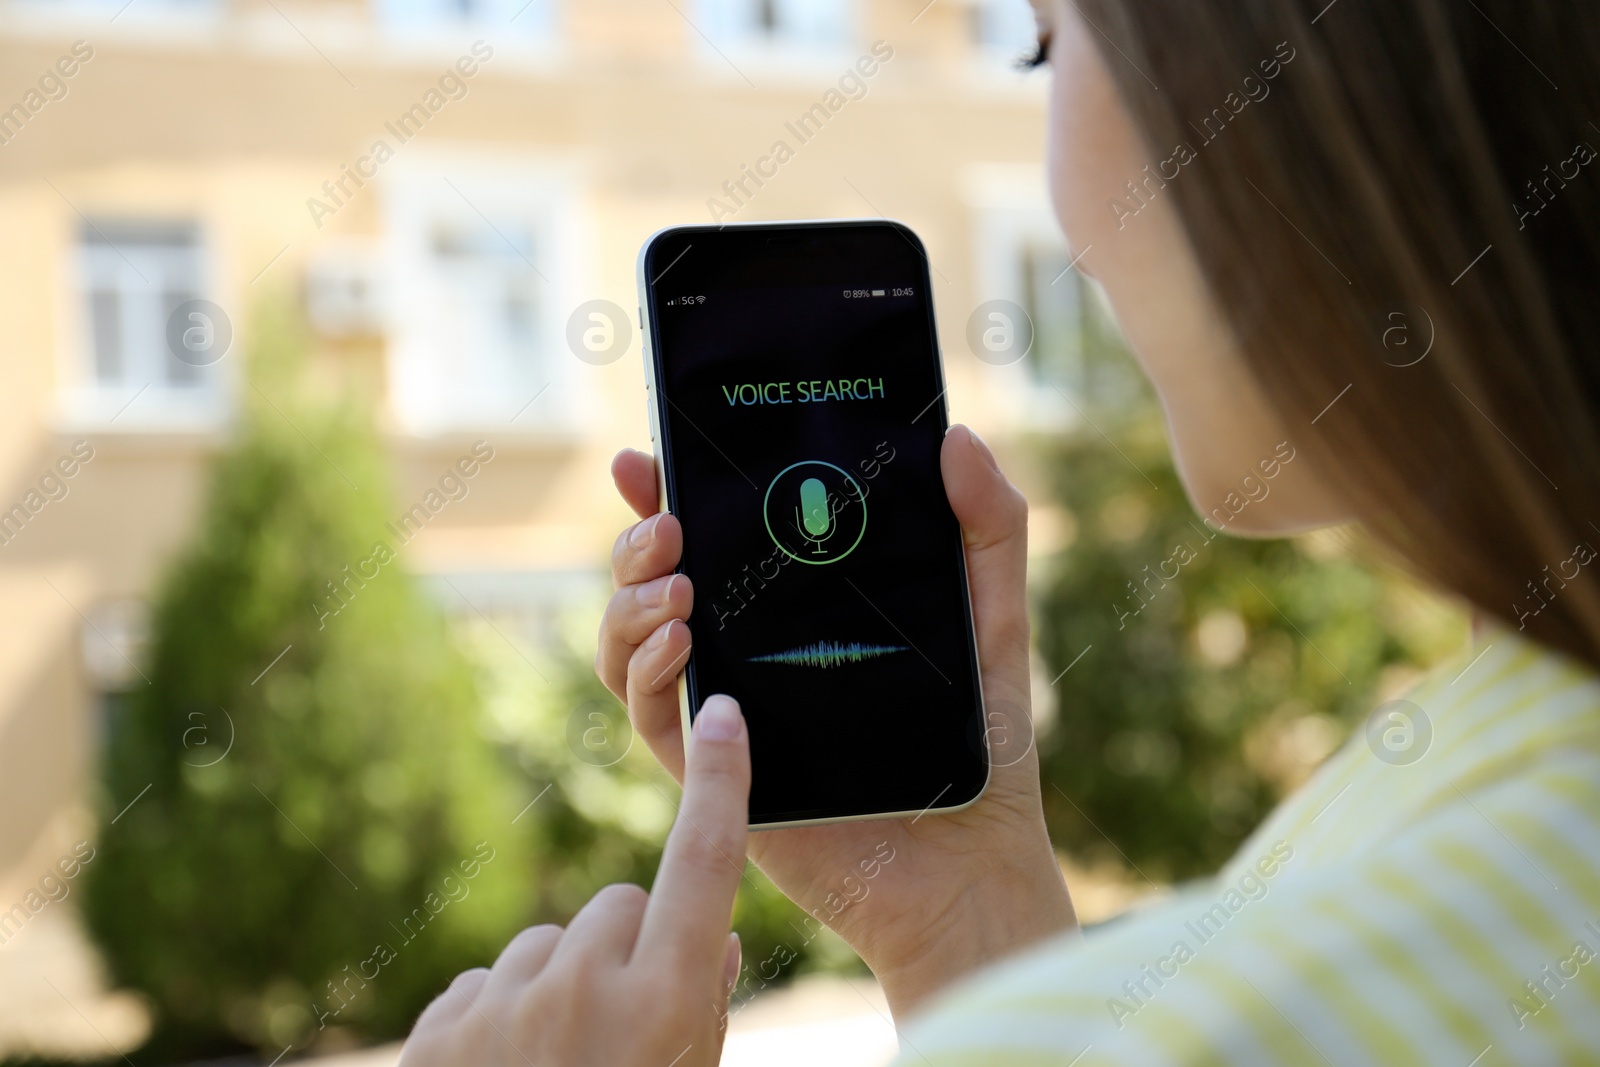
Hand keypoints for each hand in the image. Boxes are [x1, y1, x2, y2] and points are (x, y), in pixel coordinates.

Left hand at [399, 695, 750, 1066]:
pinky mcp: (440, 1033)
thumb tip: (715, 942)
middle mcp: (584, 990)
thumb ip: (703, 1004)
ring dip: (557, 988)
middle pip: (617, 907)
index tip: (720, 716)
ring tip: (558, 1061)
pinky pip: (482, 986)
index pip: (703, 863)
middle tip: (623, 1031)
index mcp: (664, 1000)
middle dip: (627, 949)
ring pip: (545, 946)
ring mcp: (503, 1009)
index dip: (719, 783)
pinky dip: (496, 1022)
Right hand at [596, 425, 1075, 1018]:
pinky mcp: (719, 772)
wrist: (974, 860)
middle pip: (652, 585)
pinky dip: (649, 676)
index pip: (713, 539)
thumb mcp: (993, 619)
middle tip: (665, 524)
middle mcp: (748, 654)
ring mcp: (727, 713)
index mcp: (794, 610)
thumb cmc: (982, 744)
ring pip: (631, 648)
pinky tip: (684, 644)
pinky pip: (654, 719)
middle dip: (635, 545)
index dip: (663, 495)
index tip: (645, 457)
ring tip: (677, 587)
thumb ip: (989, 528)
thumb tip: (959, 436)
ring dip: (629, 607)